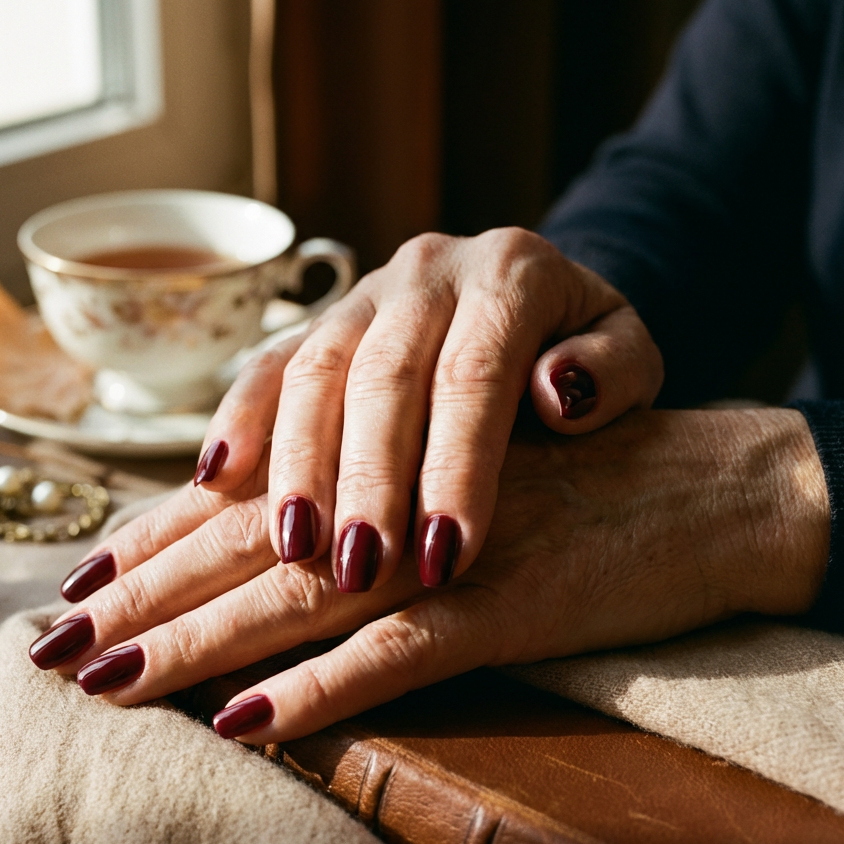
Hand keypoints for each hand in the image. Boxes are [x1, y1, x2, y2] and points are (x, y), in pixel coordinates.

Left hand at [34, 409, 828, 743]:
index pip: (256, 490)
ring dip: (201, 641)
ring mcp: (454, 546)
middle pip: (255, 540)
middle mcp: (407, 485)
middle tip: (60, 645)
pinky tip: (246, 723)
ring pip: (306, 595)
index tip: (85, 578)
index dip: (164, 533)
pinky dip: (323, 690)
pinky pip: (404, 653)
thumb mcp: (468, 453)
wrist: (713, 479)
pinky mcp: (514, 603)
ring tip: (113, 683)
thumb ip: (381, 478)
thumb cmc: (584, 468)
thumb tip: (281, 523)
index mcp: (392, 439)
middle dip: (149, 592)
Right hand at [192, 229, 663, 592]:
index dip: (456, 468)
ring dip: (296, 464)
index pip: (475, 375)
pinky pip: (267, 365)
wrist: (533, 293)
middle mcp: (427, 274)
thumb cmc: (586, 349)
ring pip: (313, 371)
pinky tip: (213, 481)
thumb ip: (616, 369)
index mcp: (512, 275)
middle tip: (354, 569)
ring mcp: (364, 296)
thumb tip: (561, 392)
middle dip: (366, 479)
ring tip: (291, 548)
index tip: (447, 557)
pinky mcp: (321, 325)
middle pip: (382, 376)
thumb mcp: (631, 352)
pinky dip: (238, 421)